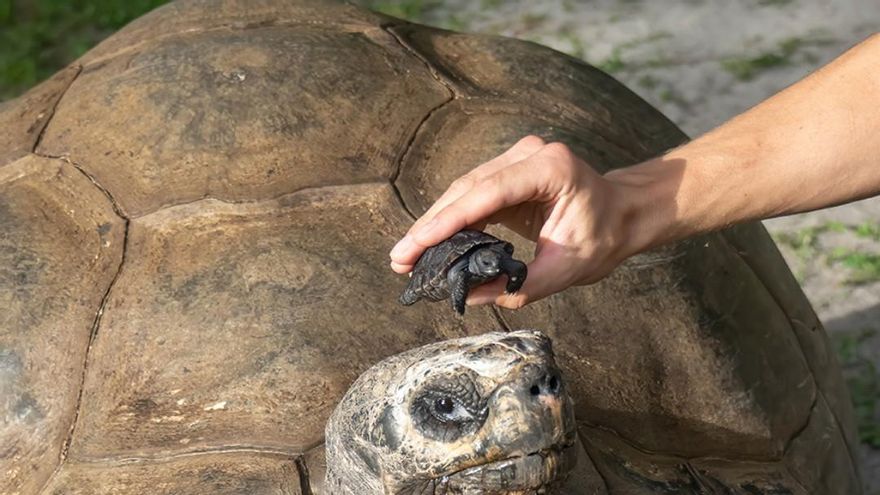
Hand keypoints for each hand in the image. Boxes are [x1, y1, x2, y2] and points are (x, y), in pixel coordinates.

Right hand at [389, 136, 637, 308]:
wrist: (625, 213)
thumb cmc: (605, 237)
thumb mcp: (569, 269)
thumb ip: (522, 286)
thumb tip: (469, 294)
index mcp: (550, 168)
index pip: (487, 193)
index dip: (448, 221)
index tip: (417, 245)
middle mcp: (529, 154)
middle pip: (467, 189)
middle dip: (431, 225)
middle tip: (400, 260)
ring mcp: (517, 158)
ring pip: (464, 191)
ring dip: (435, 223)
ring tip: (406, 256)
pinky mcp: (509, 171)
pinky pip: (473, 195)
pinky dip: (451, 220)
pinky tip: (430, 244)